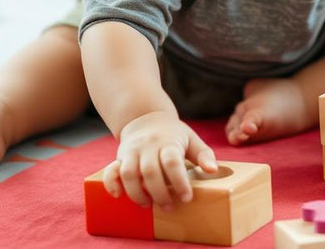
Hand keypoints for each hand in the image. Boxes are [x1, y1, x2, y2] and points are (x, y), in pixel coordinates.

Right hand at [103, 111, 218, 209]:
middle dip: (159, 193)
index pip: (172, 162)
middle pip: (150, 172)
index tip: (187, 198)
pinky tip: (118, 196)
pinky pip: (111, 171)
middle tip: (169, 207)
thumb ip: (203, 154)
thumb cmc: (173, 134)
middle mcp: (147, 147)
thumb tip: (213, 170)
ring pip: (129, 173)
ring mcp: (131, 152)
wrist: (145, 117)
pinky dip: (111, 184)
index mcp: (167, 142)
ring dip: (137, 193)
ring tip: (148, 206)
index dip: (179, 182)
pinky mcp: (119, 158)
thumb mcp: (191, 139)